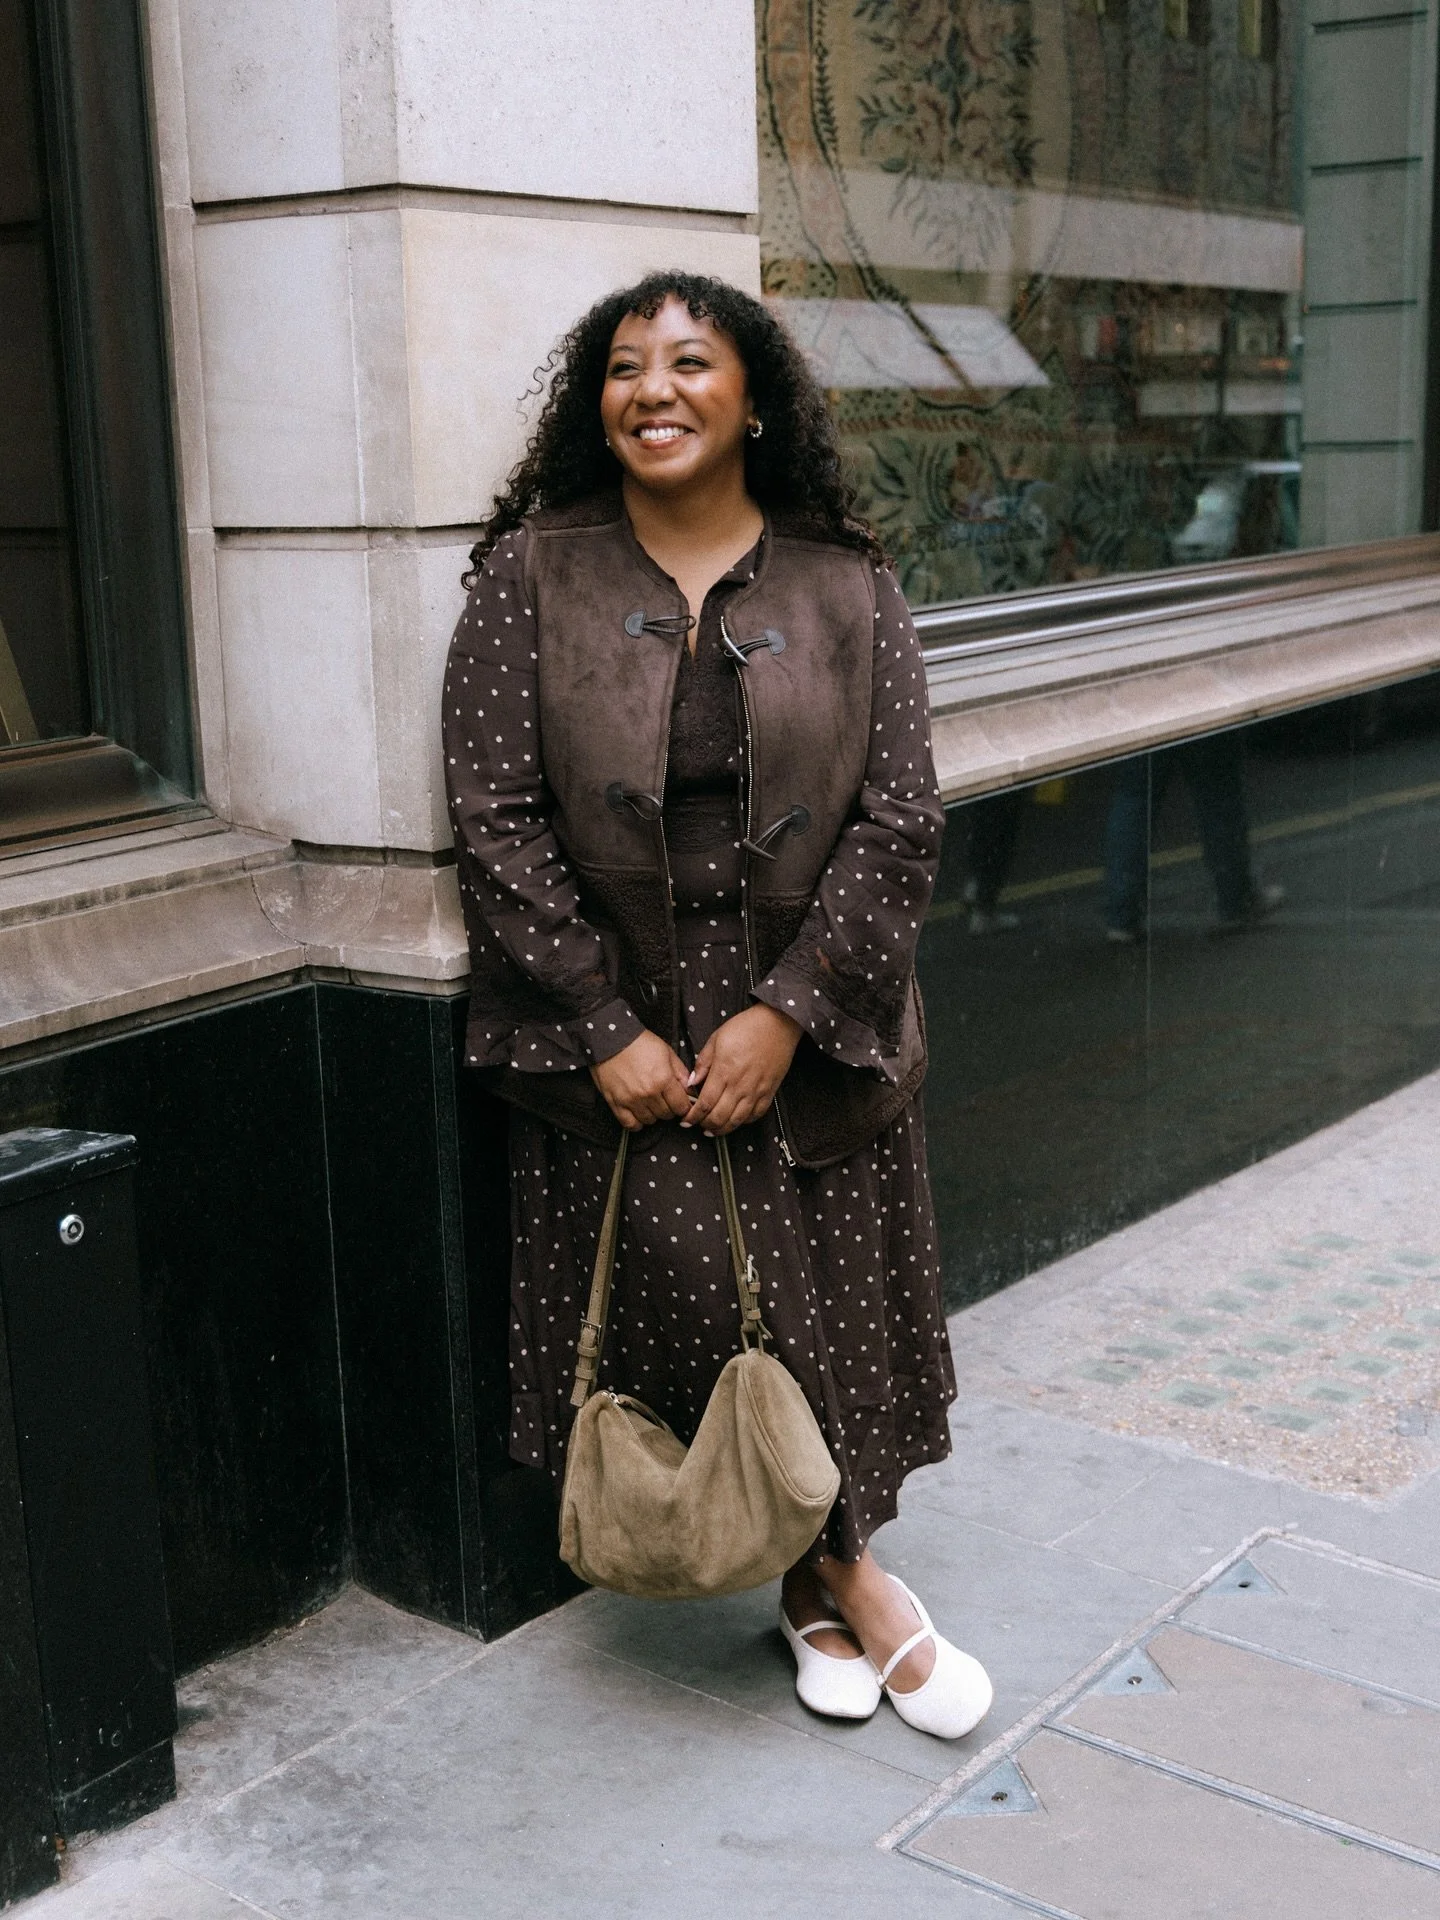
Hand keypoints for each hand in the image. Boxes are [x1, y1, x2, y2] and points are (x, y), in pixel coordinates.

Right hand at [590, 1030, 691, 1130]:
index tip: (680, 1102)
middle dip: (669, 1108)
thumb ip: (681, 1073)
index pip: (681, 1107)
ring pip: (650, 1120)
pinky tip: (638, 1113)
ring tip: (650, 1102)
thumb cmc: (639, 1043)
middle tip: (664, 1098)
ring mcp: (631, 1100)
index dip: (683, 1105)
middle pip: (666, 1115)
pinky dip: (636, 1122)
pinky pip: (630, 1124)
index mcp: (663, 1079)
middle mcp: (648, 1093)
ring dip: (653, 1114)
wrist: (611, 1039)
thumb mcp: (667, 1052)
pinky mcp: (616, 1103)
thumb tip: (690, 1090)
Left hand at [683, 1003, 802, 1135]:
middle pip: (719, 1117)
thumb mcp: (716, 1039)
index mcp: (723, 1072)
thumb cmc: (746, 1028)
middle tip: (698, 1125)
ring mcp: (756, 1091)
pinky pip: (756, 1115)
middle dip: (705, 1125)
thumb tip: (691, 1083)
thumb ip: (703, 1063)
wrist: (777, 1024)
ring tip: (713, 1129)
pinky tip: (735, 1120)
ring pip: (737, 1121)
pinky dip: (743, 1122)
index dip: (693, 1116)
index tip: (686, 1120)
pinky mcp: (769, 1092)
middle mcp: (739, 1085)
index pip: (704, 1104)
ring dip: (723, 1129)